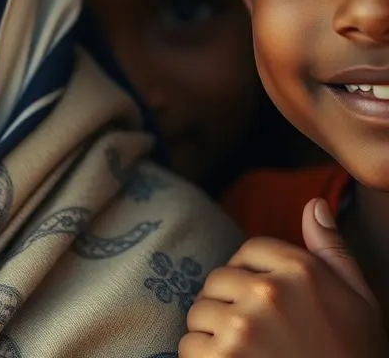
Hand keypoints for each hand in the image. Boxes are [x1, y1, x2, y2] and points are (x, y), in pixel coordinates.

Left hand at [180, 198, 388, 356]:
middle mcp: (268, 292)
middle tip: (258, 335)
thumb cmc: (353, 354)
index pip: (249, 251)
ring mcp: (242, 326)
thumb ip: (331, 250)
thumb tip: (313, 205)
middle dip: (230, 305)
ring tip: (248, 353)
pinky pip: (189, 345)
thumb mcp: (357, 299)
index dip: (253, 276)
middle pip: (217, 281)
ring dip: (214, 334)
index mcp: (301, 271)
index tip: (268, 304)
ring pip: (199, 313)